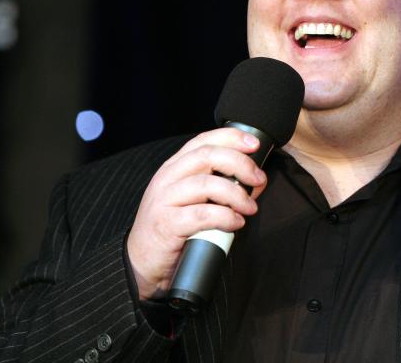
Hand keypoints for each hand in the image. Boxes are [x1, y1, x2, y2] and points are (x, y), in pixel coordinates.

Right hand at [125, 128, 267, 300]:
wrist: (141, 262)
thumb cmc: (173, 229)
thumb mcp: (192, 198)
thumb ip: (217, 184)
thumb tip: (254, 179)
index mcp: (174, 167)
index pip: (203, 140)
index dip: (232, 138)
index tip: (255, 144)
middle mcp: (167, 178)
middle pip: (207, 156)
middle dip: (240, 164)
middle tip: (259, 179)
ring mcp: (164, 200)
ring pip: (207, 184)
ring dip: (236, 194)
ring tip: (250, 207)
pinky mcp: (166, 224)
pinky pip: (202, 215)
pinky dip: (225, 217)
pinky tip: (236, 222)